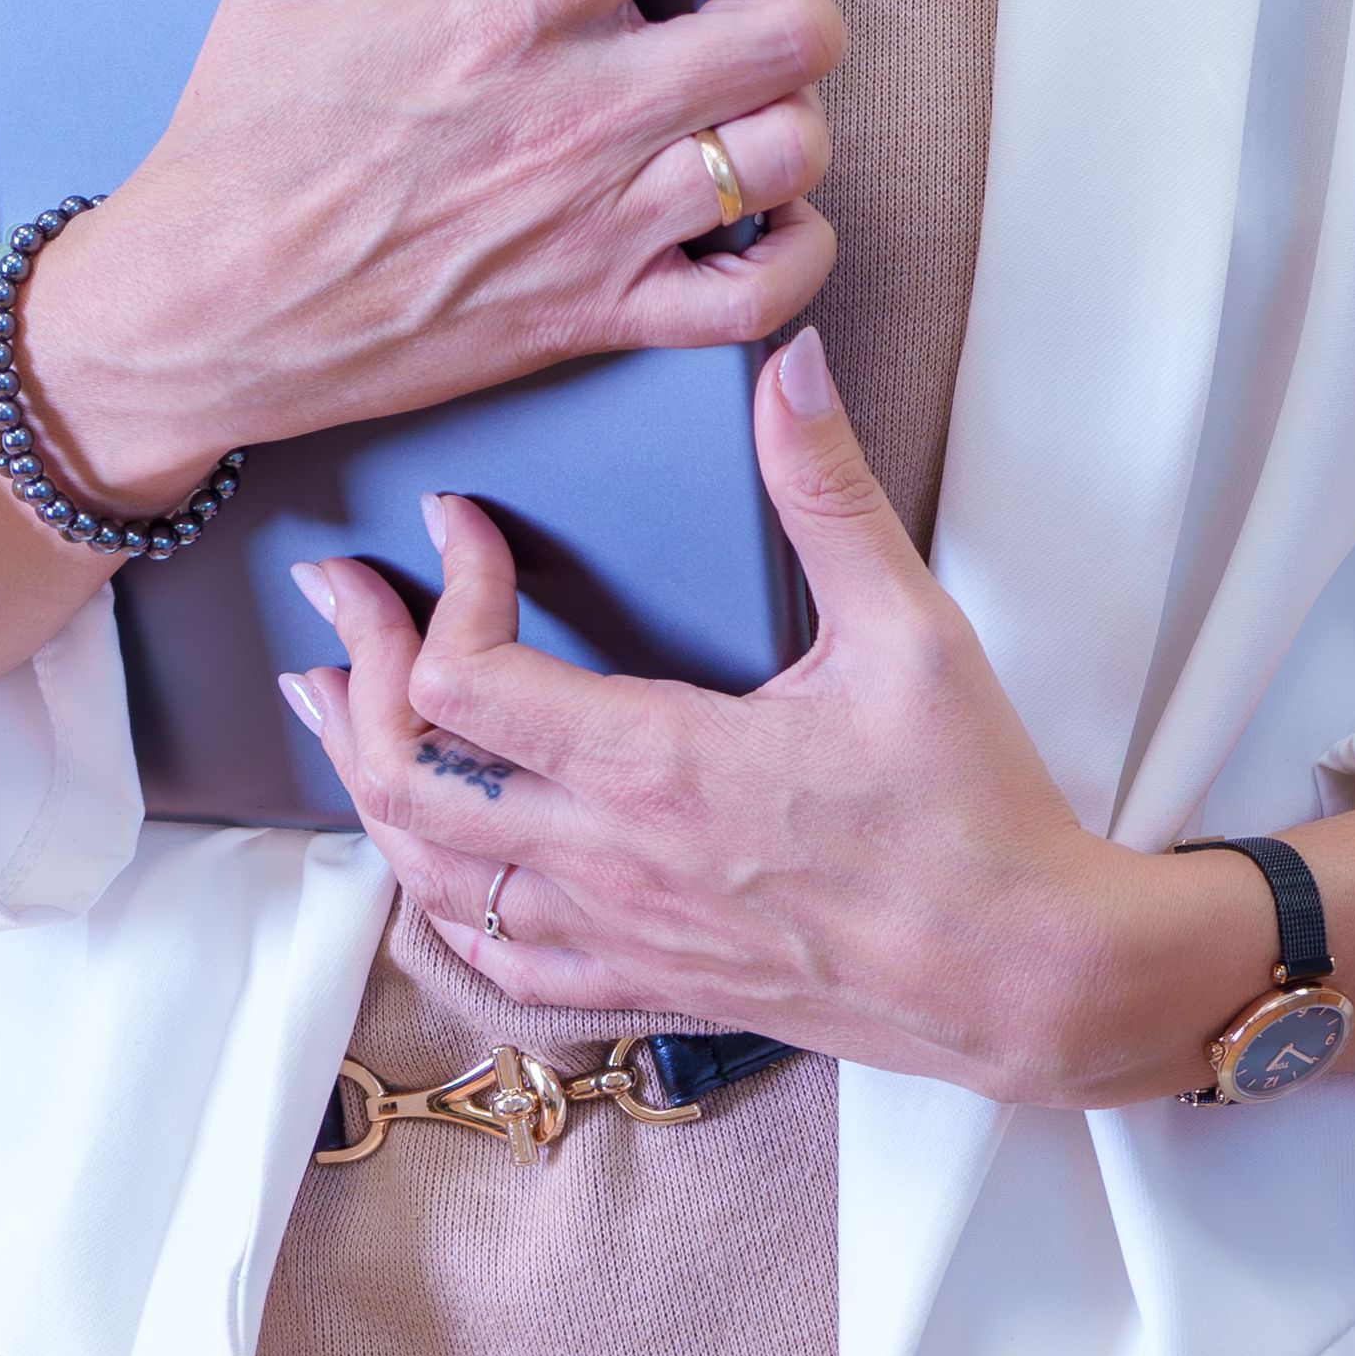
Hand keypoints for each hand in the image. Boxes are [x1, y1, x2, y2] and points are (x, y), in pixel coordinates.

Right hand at [3, 0, 850, 499]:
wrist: (200, 314)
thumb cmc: (245, 138)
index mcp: (506, 12)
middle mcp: (572, 118)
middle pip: (787, 32)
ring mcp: (596, 225)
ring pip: (787, 152)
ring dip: (791, 107)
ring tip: (740, 86)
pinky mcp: (596, 314)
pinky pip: (759, 298)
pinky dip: (793, 251)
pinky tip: (760, 210)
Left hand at [290, 337, 1264, 1100]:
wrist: (1018, 972)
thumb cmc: (968, 810)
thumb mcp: (910, 628)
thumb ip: (830, 493)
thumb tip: (790, 370)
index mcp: (658, 766)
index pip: (472, 676)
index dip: (441, 586)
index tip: (457, 521)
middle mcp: (609, 860)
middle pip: (409, 777)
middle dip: (358, 673)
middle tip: (343, 597)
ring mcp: (615, 936)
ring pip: (427, 873)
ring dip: (365, 781)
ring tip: (337, 706)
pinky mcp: (643, 986)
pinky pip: (490, 961)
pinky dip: (432, 898)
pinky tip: (427, 864)